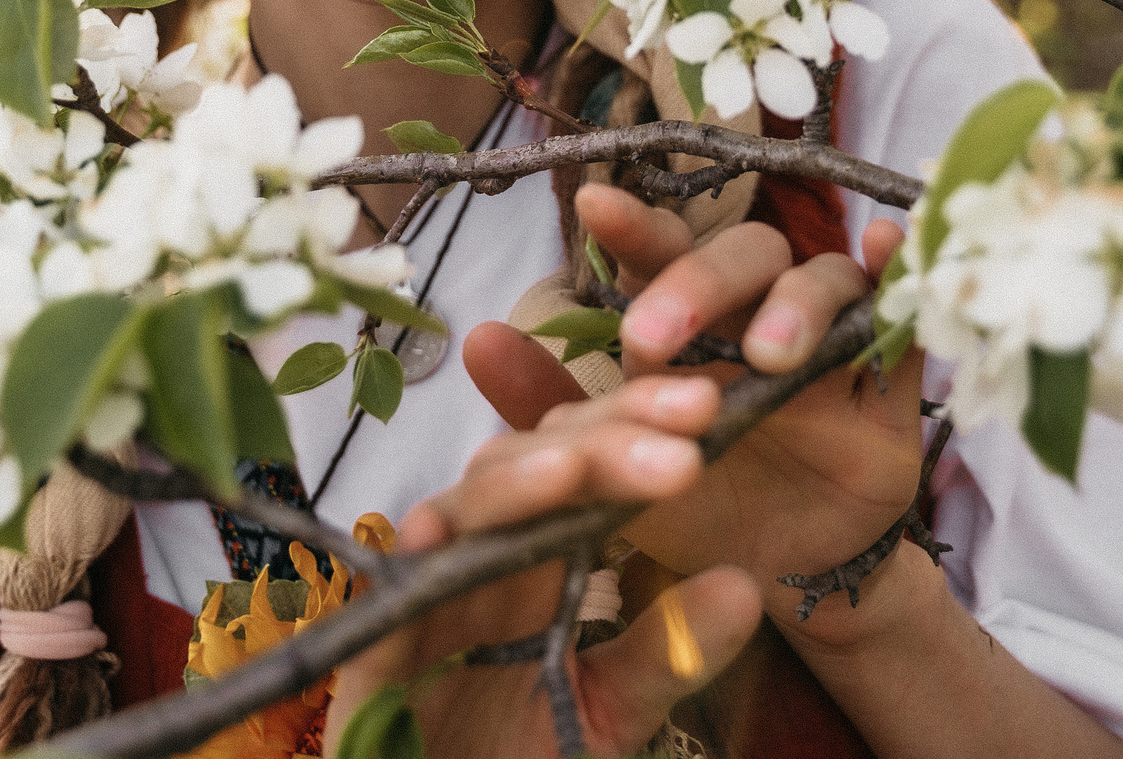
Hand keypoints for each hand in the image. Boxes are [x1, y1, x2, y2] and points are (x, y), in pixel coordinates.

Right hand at [324, 374, 762, 756]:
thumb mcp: (611, 715)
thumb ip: (668, 654)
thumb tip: (745, 586)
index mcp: (546, 560)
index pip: (589, 462)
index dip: (638, 423)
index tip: (706, 409)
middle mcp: (489, 557)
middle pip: (536, 459)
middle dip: (607, 430)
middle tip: (684, 420)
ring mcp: (430, 589)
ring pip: (471, 499)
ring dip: (524, 476)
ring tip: (579, 466)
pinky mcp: (377, 637)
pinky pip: (399, 575)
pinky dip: (431, 545)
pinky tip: (461, 525)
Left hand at [473, 187, 928, 644]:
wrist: (776, 576)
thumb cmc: (690, 502)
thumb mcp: (613, 464)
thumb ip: (545, 405)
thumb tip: (474, 337)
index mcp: (691, 319)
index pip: (662, 252)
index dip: (632, 225)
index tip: (591, 203)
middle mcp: (759, 308)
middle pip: (742, 255)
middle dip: (699, 284)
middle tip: (653, 339)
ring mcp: (831, 337)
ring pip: (823, 278)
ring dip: (795, 302)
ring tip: (768, 354)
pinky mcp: (890, 377)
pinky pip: (905, 311)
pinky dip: (902, 274)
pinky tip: (893, 247)